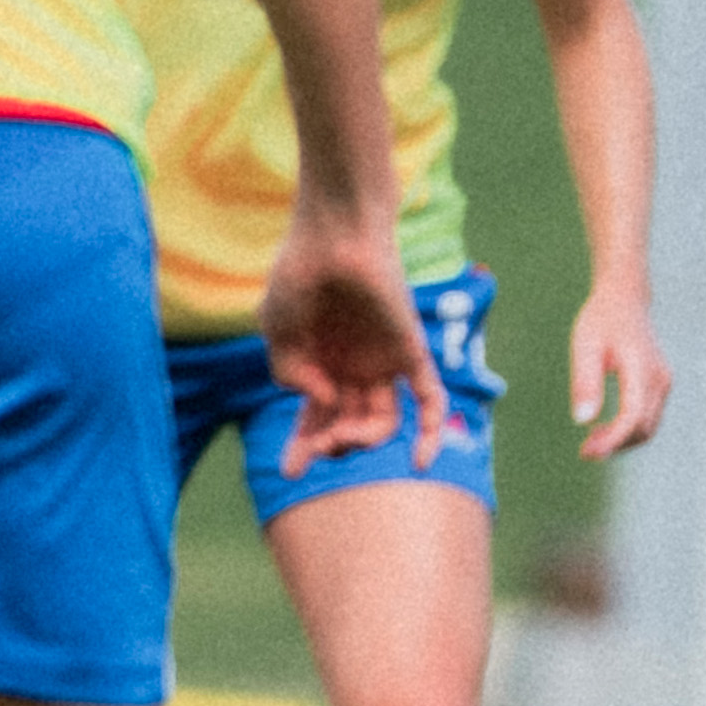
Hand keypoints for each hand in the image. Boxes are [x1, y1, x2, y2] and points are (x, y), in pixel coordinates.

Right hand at [255, 208, 425, 473]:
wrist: (334, 235)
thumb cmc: (300, 274)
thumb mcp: (276, 330)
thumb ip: (289, 373)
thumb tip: (322, 404)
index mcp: (320, 364)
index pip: (316, 417)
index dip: (303, 445)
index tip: (290, 471)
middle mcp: (354, 367)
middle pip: (348, 424)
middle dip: (330, 444)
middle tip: (318, 447)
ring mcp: (383, 361)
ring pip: (382, 420)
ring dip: (361, 439)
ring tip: (341, 438)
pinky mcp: (411, 351)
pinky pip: (429, 399)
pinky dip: (429, 432)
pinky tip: (420, 463)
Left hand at [568, 282, 673, 459]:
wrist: (625, 300)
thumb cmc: (601, 321)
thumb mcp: (585, 347)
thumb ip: (585, 382)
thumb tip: (582, 420)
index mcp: (642, 369)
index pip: (633, 416)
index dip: (613, 439)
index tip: (588, 453)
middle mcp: (659, 379)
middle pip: (643, 427)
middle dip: (616, 445)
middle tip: (584, 452)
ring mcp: (663, 383)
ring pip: (648, 426)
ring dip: (621, 441)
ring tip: (589, 445)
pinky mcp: (659, 385)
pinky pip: (647, 416)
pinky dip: (627, 430)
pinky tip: (601, 430)